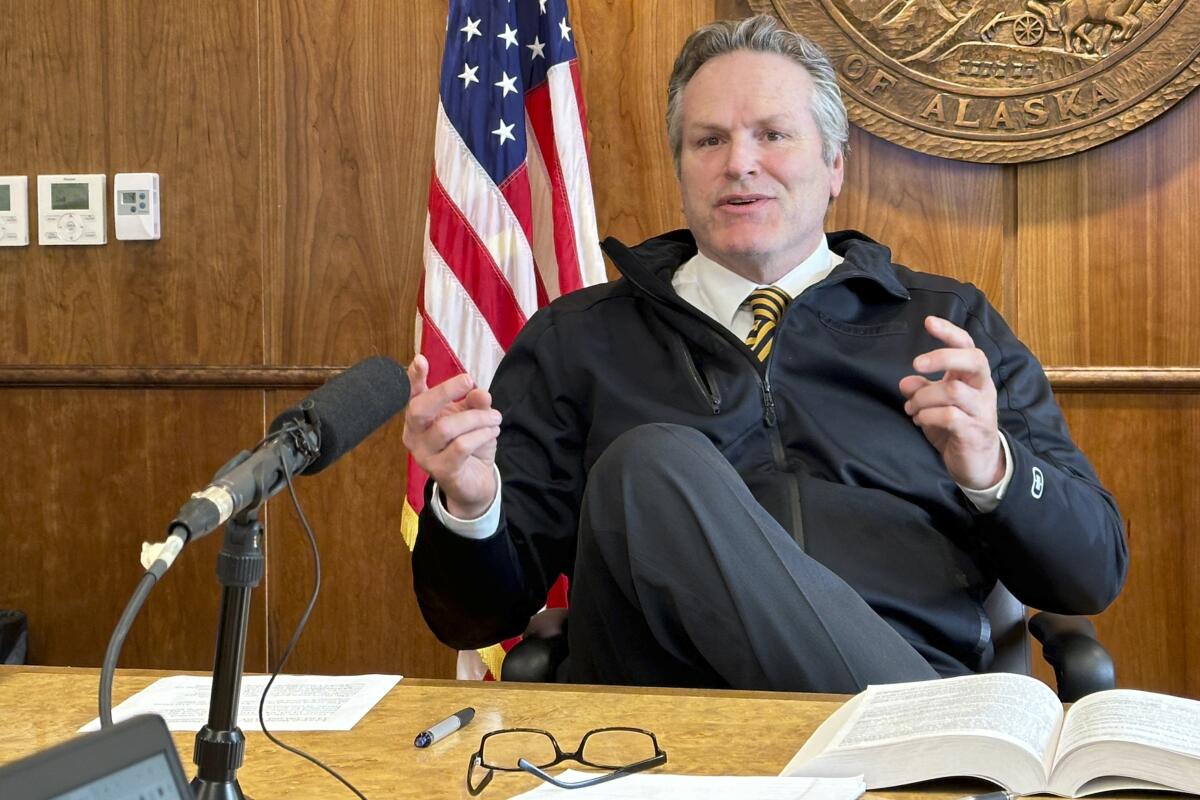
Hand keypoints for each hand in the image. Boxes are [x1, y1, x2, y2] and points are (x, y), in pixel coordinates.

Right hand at [402, 355, 500, 518]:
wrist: (475, 482)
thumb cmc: (469, 444)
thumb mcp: (474, 417)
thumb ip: (475, 402)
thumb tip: (480, 391)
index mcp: (419, 418)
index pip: (410, 394)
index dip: (413, 377)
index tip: (420, 360)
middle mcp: (414, 435)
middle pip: (419, 409)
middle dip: (445, 391)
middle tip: (470, 381)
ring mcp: (424, 455)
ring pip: (446, 428)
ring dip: (475, 418)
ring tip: (494, 417)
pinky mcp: (441, 471)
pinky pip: (460, 447)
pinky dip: (480, 435)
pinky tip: (492, 431)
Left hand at [898, 316, 1004, 489]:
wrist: (978, 466)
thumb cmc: (956, 429)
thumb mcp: (936, 406)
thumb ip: (922, 390)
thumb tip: (905, 381)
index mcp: (973, 378)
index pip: (968, 346)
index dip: (950, 332)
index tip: (928, 322)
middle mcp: (982, 390)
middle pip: (974, 360)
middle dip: (943, 357)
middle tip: (917, 364)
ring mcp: (981, 410)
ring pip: (953, 390)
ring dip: (924, 397)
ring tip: (912, 408)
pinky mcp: (974, 432)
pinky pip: (950, 416)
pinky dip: (928, 416)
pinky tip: (920, 421)